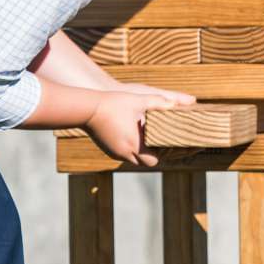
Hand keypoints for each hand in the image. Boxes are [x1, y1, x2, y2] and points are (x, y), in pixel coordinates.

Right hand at [82, 85, 196, 167]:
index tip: (170, 146)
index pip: (154, 160)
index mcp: (134, 144)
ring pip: (133, 159)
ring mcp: (114, 152)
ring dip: (142, 151)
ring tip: (149, 138)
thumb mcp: (138, 100)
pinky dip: (131, 148)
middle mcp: (124, 152)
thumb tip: (176, 102)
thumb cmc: (113, 104)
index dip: (163, 155)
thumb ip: (158, 102)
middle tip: (161, 143)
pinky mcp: (107, 149)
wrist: (86, 108)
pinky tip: (133, 135)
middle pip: (145, 163)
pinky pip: (123, 153)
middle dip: (154, 155)